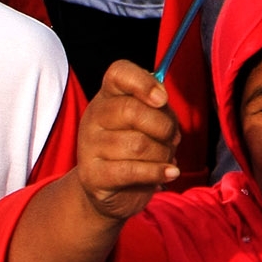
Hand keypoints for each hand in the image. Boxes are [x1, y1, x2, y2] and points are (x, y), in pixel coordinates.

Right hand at [75, 61, 180, 222]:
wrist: (112, 187)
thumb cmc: (137, 145)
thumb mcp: (151, 120)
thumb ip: (159, 107)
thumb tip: (161, 101)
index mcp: (109, 95)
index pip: (118, 73)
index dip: (143, 82)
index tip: (162, 99)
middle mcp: (94, 116)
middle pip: (132, 110)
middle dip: (164, 127)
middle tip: (172, 138)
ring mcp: (89, 146)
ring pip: (138, 145)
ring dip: (163, 154)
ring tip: (164, 158)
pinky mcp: (92, 175)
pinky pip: (131, 171)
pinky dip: (158, 172)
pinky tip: (171, 172)